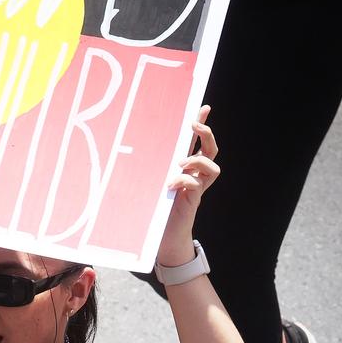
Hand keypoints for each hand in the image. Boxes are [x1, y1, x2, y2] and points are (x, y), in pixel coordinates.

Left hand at [156, 106, 219, 265]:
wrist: (162, 236)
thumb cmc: (154, 207)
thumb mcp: (151, 181)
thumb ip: (150, 167)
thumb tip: (129, 147)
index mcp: (186, 168)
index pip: (198, 142)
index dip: (203, 124)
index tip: (203, 106)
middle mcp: (195, 176)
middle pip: (212, 150)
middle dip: (206, 135)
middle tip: (194, 126)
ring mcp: (196, 188)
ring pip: (212, 168)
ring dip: (197, 161)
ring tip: (180, 163)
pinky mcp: (192, 201)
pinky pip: (196, 185)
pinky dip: (184, 180)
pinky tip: (170, 184)